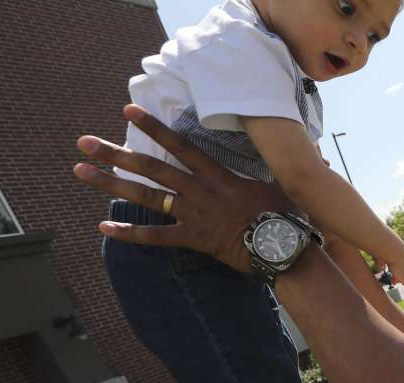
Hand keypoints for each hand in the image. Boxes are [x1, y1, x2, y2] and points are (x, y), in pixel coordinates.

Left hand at [73, 104, 290, 272]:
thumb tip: (321, 159)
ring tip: (81, 172)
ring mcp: (194, 215)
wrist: (284, 250)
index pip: (180, 146)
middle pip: (151, 167)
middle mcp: (201, 191)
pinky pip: (155, 237)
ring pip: (145, 197)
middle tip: (85, 142)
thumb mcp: (286, 189)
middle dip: (115, 153)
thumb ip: (290, 173)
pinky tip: (103, 228)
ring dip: (110, 184)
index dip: (154, 127)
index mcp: (219, 175)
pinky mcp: (193, 240)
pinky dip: (129, 234)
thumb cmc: (288, 219)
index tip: (128, 111)